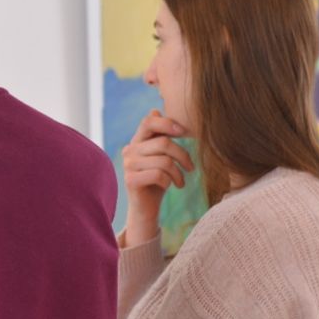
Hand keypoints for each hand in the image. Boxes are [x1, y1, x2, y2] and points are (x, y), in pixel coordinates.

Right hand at [121, 110, 193, 245]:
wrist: (146, 207)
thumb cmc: (157, 180)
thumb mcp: (162, 156)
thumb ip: (160, 136)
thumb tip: (155, 111)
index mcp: (137, 140)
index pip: (149, 122)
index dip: (168, 124)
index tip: (184, 133)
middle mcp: (130, 150)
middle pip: (163, 143)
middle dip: (183, 155)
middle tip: (191, 167)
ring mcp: (128, 165)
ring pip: (164, 161)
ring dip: (178, 173)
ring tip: (181, 181)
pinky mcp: (131, 180)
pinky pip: (158, 175)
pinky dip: (169, 181)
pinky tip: (170, 186)